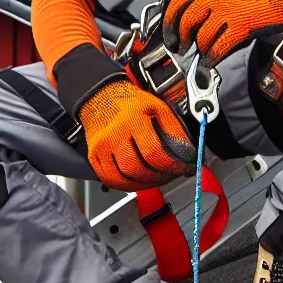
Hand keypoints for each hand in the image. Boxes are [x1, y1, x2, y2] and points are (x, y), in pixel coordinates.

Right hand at [77, 79, 196, 190]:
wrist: (102, 97)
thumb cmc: (132, 103)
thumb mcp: (159, 107)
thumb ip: (174, 130)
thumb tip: (188, 153)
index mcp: (133, 118)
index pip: (154, 152)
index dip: (172, 166)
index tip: (182, 168)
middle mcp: (114, 133)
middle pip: (137, 169)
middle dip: (159, 177)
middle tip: (170, 174)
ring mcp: (101, 147)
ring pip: (123, 179)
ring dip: (144, 184)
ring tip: (156, 178)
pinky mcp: (94, 156)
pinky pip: (110, 180)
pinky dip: (127, 185)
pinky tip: (139, 180)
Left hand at [162, 0, 282, 64]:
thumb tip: (191, 15)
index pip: (177, 3)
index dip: (169, 22)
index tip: (170, 33)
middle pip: (186, 23)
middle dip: (181, 39)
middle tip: (182, 47)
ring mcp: (226, 11)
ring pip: (201, 37)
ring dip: (200, 49)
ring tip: (203, 53)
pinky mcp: (240, 26)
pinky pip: (218, 47)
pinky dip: (212, 57)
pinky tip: (211, 60)